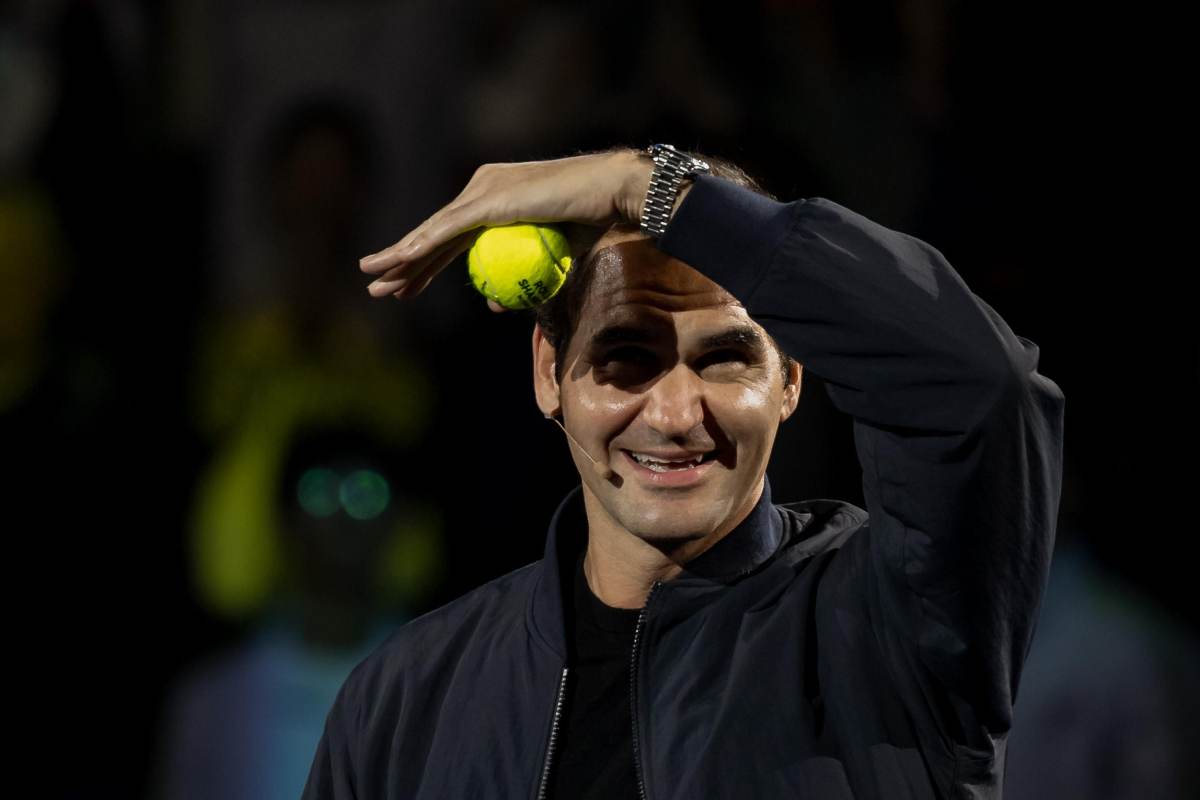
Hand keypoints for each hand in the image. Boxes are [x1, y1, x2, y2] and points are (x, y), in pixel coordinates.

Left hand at [360, 149, 650, 311]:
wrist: (611, 193)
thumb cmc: (592, 221)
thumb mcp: (548, 257)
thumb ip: (518, 278)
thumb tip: (493, 306)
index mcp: (496, 195)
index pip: (453, 234)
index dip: (427, 261)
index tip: (408, 285)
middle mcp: (483, 186)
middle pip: (436, 233)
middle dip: (405, 262)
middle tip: (380, 287)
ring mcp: (483, 190)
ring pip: (433, 232)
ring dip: (400, 257)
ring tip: (372, 278)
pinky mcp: (488, 200)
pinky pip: (447, 231)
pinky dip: (420, 249)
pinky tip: (398, 262)